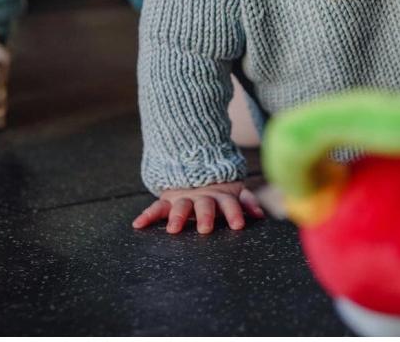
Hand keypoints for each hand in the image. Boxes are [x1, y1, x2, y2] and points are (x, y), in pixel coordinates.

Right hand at [132, 181, 265, 234]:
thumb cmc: (219, 191)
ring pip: (180, 206)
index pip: (230, 204)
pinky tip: (138, 225)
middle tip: (206, 229)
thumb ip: (247, 202)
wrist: (195, 171)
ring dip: (177, 216)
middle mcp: (202, 197)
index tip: (238, 225)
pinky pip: (156, 208)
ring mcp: (184, 198)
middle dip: (206, 216)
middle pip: (205, 206)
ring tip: (173, 229)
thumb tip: (261, 215)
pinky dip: (147, 215)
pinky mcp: (167, 201)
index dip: (235, 213)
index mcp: (221, 196)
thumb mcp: (234, 193)